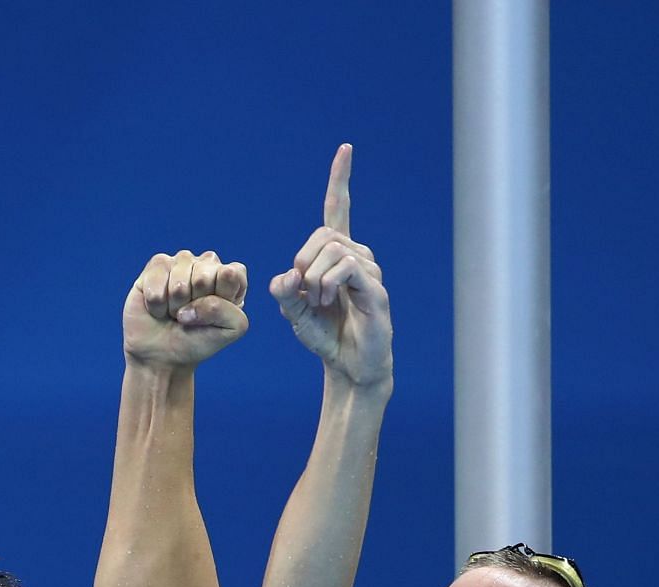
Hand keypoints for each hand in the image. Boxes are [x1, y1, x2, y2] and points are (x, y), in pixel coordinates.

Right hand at [123, 250, 249, 368]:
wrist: (162, 357)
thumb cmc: (198, 341)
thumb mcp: (229, 330)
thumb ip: (226, 307)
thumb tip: (192, 289)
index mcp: (231, 278)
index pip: (232, 274)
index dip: (221, 298)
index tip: (214, 316)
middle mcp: (207, 265)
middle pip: (204, 275)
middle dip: (196, 304)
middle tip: (191, 317)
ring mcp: (181, 263)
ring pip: (179, 278)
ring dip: (175, 305)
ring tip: (175, 313)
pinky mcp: (156, 266)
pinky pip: (157, 277)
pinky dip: (157, 302)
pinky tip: (159, 308)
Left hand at [270, 145, 392, 389]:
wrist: (349, 366)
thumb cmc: (326, 337)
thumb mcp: (293, 315)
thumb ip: (284, 293)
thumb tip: (284, 275)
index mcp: (337, 256)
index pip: (338, 210)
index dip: (339, 180)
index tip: (346, 149)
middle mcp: (358, 256)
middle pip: (324, 233)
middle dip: (303, 260)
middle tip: (303, 292)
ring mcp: (369, 271)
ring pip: (334, 249)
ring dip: (314, 277)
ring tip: (318, 303)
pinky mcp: (375, 289)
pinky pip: (347, 267)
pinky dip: (327, 283)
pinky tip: (326, 302)